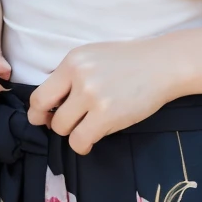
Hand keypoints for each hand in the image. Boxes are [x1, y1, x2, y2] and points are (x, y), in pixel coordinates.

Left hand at [27, 38, 175, 154]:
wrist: (163, 65)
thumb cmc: (129, 62)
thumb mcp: (93, 57)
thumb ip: (71, 76)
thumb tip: (48, 105)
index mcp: (72, 60)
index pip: (38, 94)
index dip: (40, 111)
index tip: (49, 115)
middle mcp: (79, 76)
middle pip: (46, 113)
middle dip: (53, 123)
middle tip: (69, 123)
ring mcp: (92, 95)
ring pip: (62, 129)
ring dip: (74, 132)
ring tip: (90, 125)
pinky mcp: (106, 114)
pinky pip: (80, 141)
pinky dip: (84, 144)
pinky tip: (94, 136)